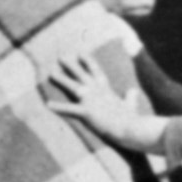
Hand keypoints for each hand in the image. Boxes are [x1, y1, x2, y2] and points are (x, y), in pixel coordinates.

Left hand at [43, 52, 165, 155]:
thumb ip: (130, 97)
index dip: (88, 61)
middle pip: (82, 75)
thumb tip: (133, 90)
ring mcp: (92, 101)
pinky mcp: (88, 112)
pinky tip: (47, 104)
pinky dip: (58, 107)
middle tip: (60, 56)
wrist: (132, 129)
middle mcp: (98, 91)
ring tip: (50, 73)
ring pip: (73, 86)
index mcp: (106, 90)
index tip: (80, 52)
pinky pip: (70, 109)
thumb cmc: (132, 119)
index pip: (96, 71)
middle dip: (71, 65)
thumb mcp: (131, 105)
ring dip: (61, 79)